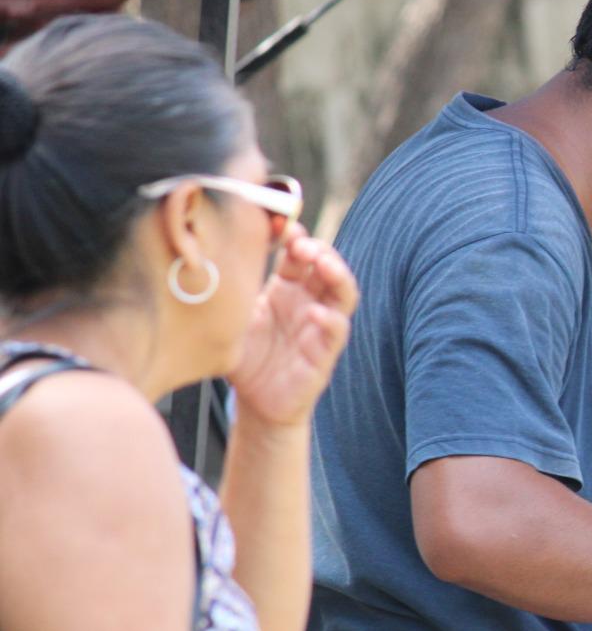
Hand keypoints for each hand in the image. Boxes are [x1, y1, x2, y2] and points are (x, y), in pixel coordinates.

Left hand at [229, 226, 358, 427]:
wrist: (254, 403)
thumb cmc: (244, 358)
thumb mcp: (233, 317)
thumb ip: (231, 289)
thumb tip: (208, 251)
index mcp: (286, 289)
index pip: (299, 254)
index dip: (296, 237)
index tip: (283, 226)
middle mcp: (308, 302)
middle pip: (327, 266)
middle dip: (320, 250)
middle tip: (304, 245)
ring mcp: (320, 326)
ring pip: (343, 292)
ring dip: (338, 275)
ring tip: (324, 265)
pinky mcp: (325, 353)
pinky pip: (336, 331)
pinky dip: (330, 320)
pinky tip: (316, 314)